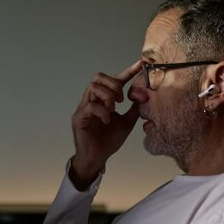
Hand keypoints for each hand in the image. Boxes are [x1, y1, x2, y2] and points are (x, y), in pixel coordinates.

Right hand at [70, 61, 141, 189]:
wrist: (97, 158)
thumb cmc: (108, 141)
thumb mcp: (126, 123)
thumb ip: (133, 110)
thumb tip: (144, 96)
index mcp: (103, 100)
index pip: (114, 80)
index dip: (127, 72)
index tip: (140, 65)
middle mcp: (92, 100)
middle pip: (98, 77)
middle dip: (113, 84)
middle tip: (121, 99)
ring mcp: (84, 108)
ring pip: (93, 87)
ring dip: (107, 96)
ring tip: (113, 109)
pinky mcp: (79, 118)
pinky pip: (90, 106)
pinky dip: (102, 111)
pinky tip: (107, 120)